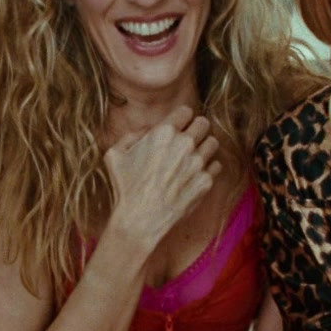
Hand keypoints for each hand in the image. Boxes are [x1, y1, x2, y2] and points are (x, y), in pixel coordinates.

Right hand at [102, 106, 219, 250]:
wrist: (140, 219)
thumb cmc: (125, 187)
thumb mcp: (114, 154)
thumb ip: (131, 135)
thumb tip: (147, 130)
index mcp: (163, 133)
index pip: (186, 111)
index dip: (181, 119)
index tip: (178, 128)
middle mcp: (184, 144)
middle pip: (204, 123)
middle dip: (196, 129)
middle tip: (188, 140)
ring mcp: (197, 163)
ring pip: (213, 142)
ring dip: (204, 147)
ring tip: (194, 156)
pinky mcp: (206, 181)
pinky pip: (216, 165)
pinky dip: (208, 168)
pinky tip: (195, 174)